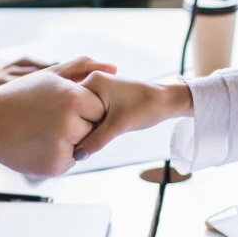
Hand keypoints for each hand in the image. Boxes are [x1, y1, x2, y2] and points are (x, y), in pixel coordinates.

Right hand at [0, 61, 109, 175]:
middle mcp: (71, 125)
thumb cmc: (18, 96)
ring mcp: (63, 149)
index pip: (99, 107)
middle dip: (77, 125)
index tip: (60, 106)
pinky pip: (70, 161)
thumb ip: (83, 69)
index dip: (82, 107)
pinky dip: (58, 154)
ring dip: (69, 140)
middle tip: (48, 120)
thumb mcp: (49, 76)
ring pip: (82, 146)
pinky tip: (38, 144)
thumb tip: (115, 69)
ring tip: (42, 131)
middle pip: (93, 128)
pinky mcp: (55, 167)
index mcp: (74, 99)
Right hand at [72, 72, 192, 158]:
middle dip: (79, 125)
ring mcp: (100, 87)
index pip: (70, 104)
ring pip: (85, 112)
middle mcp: (94, 80)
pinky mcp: (107, 94)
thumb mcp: (118, 126)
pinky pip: (93, 110)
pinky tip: (97, 133)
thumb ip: (96, 140)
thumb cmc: (145, 108)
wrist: (168, 101)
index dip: (71, 124)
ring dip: (87, 125)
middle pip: (76, 108)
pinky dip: (94, 122)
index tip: (73, 140)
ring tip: (89, 139)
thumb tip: (77, 156)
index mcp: (92, 80)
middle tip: (80, 142)